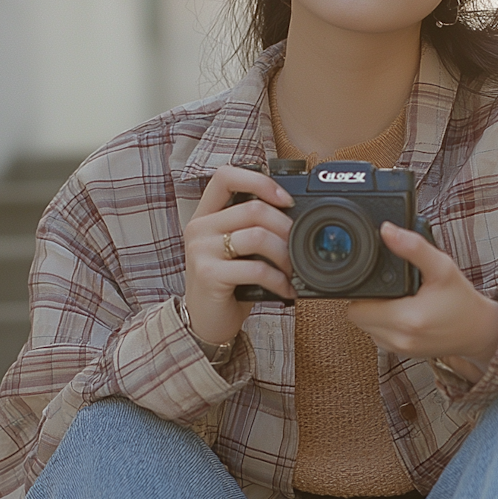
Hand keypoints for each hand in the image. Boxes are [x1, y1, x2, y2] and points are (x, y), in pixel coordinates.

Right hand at [182, 166, 295, 345]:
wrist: (205, 322)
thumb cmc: (227, 285)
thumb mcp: (235, 250)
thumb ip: (251, 227)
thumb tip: (292, 215)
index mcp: (205, 215)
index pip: (226, 176)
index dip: (259, 181)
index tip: (285, 200)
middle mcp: (199, 228)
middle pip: (253, 209)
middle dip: (286, 227)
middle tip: (299, 245)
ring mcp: (200, 250)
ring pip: (257, 236)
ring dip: (285, 254)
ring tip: (293, 269)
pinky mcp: (209, 274)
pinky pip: (256, 268)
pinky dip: (279, 280)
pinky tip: (286, 289)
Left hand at [345, 221, 497, 379]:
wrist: (479, 331)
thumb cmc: (462, 301)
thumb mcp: (442, 267)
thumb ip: (414, 247)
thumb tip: (387, 231)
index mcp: (405, 319)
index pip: (356, 307)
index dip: (362, 290)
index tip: (378, 281)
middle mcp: (399, 338)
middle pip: (358, 317)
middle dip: (368, 300)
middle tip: (389, 288)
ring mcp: (399, 349)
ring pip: (366, 327)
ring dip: (374, 313)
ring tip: (397, 299)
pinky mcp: (402, 353)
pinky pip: (379, 336)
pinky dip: (384, 323)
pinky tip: (402, 311)